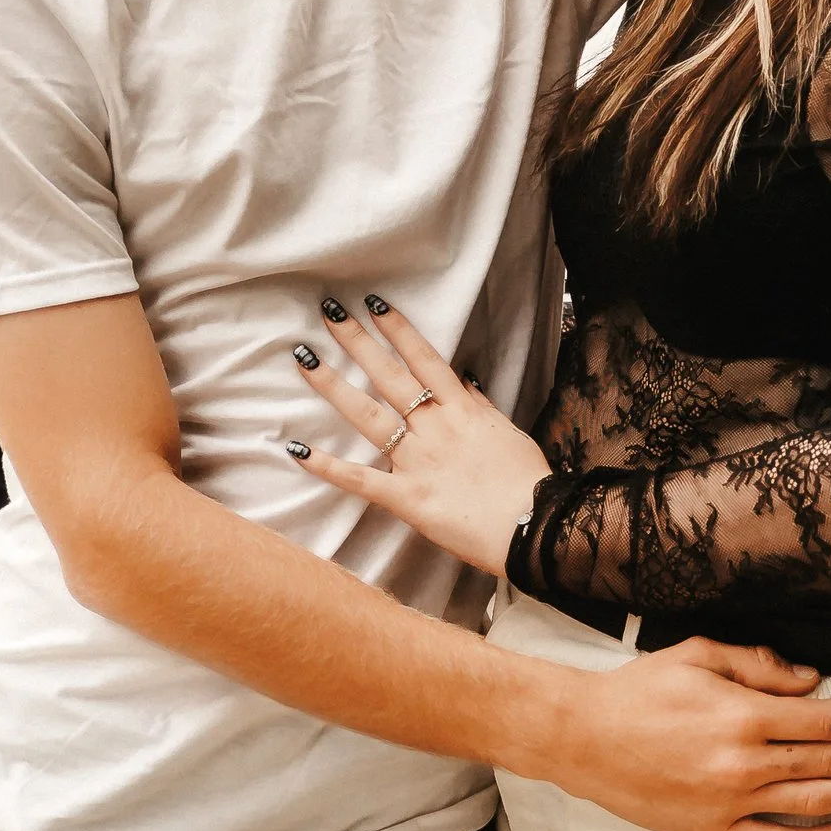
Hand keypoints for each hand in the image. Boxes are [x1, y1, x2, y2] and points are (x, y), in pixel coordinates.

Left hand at [288, 294, 547, 575]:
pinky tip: (297, 448)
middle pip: (389, 376)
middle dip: (357, 341)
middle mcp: (434, 427)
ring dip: (333, 386)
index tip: (373, 304)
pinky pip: (360, 480)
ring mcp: (417, 460)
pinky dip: (327, 466)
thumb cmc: (525, 481)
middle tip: (329, 312)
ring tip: (305, 359)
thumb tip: (465, 377)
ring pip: (368, 416)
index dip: (397, 329)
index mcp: (461, 410)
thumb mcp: (507, 432)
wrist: (533, 526)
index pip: (423, 359)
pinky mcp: (406, 498)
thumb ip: (481, 405)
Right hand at [531, 639, 830, 830]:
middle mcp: (744, 763)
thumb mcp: (698, 656)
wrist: (584, 738)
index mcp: (743, 715)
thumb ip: (758, 666)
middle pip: (826, 762)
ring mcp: (730, 802)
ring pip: (812, 803)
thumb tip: (811, 681)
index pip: (823, 720)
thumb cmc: (639, 691)